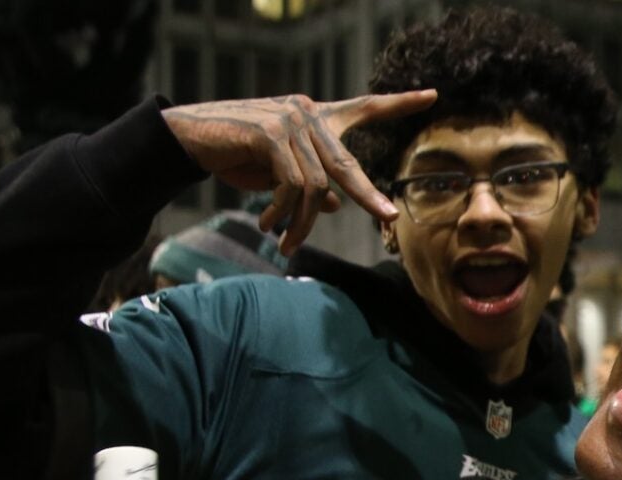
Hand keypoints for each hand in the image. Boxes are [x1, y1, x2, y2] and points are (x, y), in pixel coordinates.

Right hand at [160, 91, 437, 254]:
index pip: (364, 107)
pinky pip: (292, 184)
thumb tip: (334, 203)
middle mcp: (307, 112)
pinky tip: (268, 223)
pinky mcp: (271, 133)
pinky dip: (282, 211)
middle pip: (347, 164)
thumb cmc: (237, 155)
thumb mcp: (279, 174)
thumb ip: (311, 183)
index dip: (399, 103)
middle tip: (388, 218)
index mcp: (316, 117)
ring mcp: (290, 120)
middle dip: (368, 195)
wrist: (189, 139)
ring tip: (286, 241)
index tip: (433, 96)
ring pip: (315, 185)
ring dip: (301, 221)